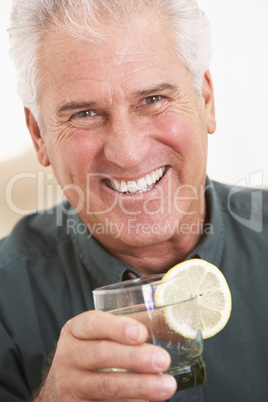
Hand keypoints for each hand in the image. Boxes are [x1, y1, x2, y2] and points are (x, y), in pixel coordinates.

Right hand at [33, 311, 176, 400]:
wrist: (64, 386)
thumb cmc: (92, 352)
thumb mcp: (102, 334)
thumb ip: (131, 328)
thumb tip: (172, 322)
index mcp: (74, 330)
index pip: (92, 323)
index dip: (116, 327)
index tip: (141, 333)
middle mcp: (68, 356)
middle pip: (101, 354)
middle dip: (135, 358)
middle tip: (163, 360)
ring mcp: (70, 385)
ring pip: (107, 386)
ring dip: (140, 386)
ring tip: (167, 386)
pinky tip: (149, 401)